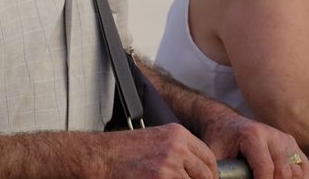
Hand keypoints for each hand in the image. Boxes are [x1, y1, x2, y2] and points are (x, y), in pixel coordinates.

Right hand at [104, 124, 218, 178]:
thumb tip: (198, 170)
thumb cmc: (121, 150)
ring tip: (162, 178)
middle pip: (207, 174)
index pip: (209, 157)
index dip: (209, 173)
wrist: (99, 156)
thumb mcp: (154, 140)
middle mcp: (178, 147)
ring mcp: (170, 164)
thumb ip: (178, 151)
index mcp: (177, 134)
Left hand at [199, 110, 307, 178]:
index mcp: (253, 135)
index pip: (265, 168)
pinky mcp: (292, 144)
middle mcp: (273, 135)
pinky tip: (280, 178)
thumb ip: (223, 170)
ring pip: (295, 171)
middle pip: (282, 172)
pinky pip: (303, 167)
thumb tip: (219, 178)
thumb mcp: (215, 153)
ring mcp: (285, 139)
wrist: (225, 122)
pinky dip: (296, 178)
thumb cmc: (219, 139)